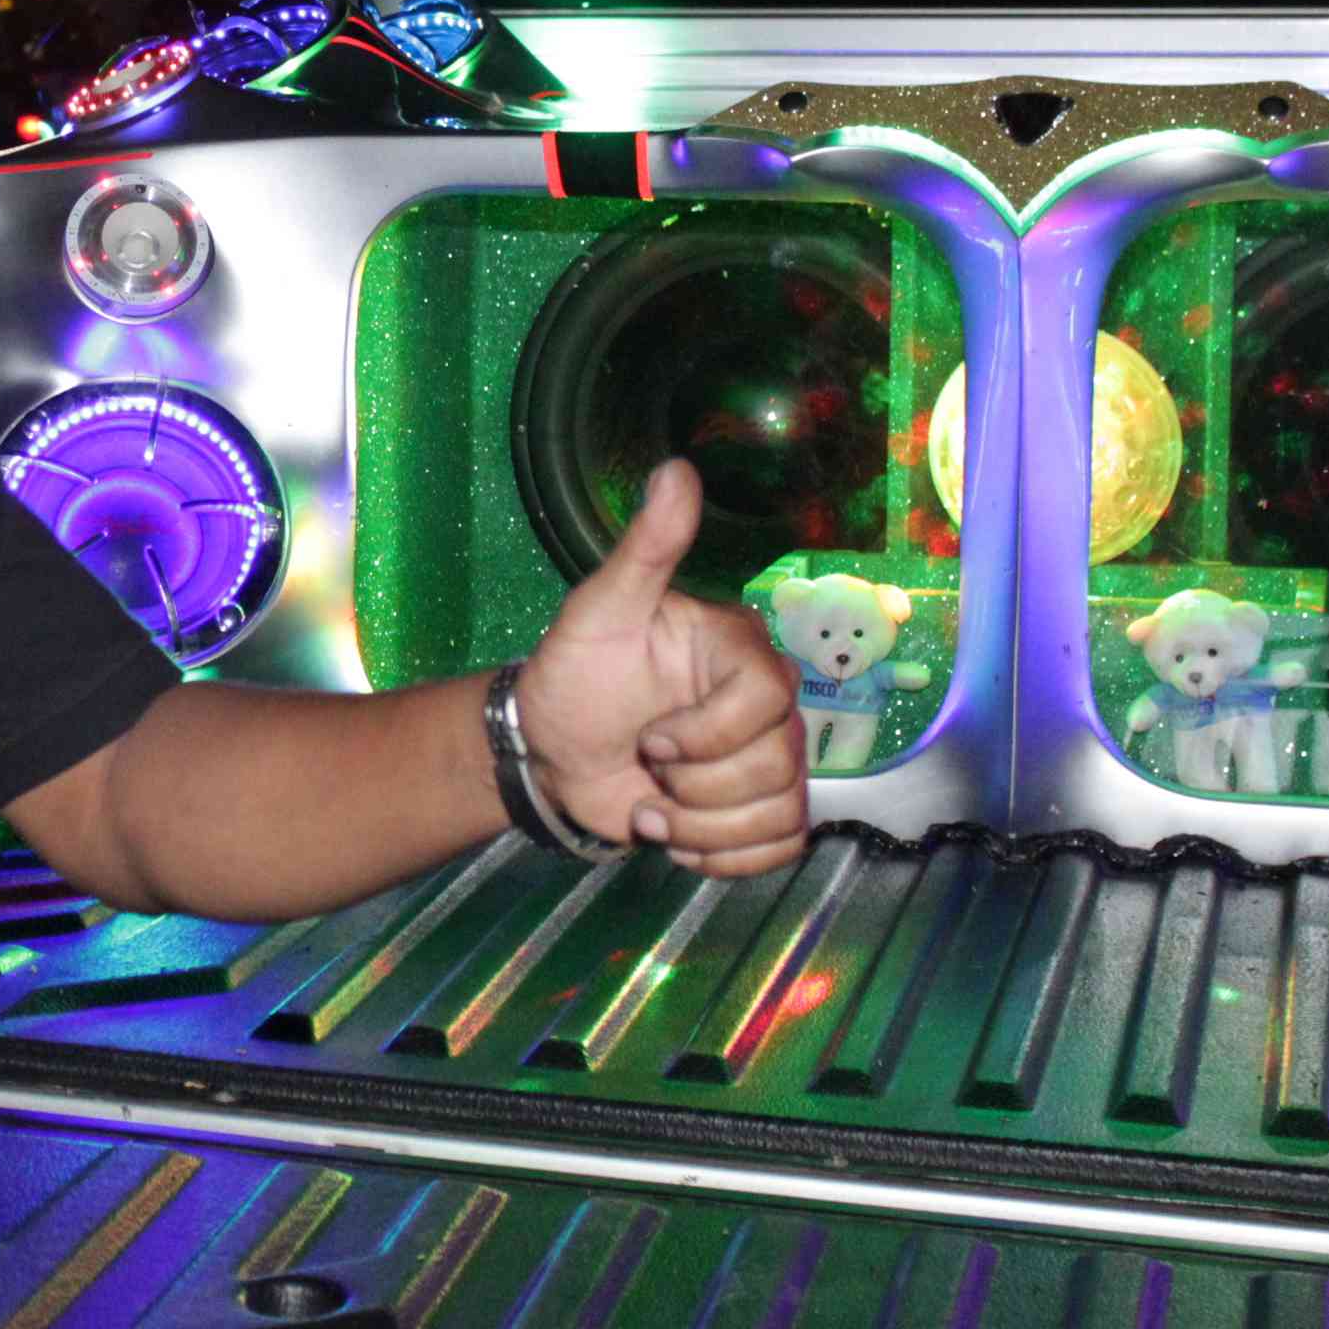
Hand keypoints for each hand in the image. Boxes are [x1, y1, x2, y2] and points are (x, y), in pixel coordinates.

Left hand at [516, 461, 808, 877]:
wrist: (550, 751)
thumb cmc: (573, 675)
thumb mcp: (598, 610)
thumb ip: (646, 548)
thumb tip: (676, 469)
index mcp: (739, 651)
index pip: (766, 699)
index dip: (706, 733)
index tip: (649, 737)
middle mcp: (767, 706)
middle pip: (776, 765)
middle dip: (693, 788)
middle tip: (645, 766)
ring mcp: (766, 761)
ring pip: (778, 813)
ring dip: (699, 830)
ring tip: (652, 808)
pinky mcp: (756, 812)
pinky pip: (779, 848)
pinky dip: (724, 859)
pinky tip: (676, 838)